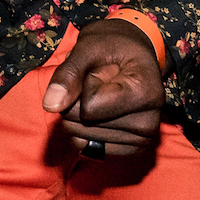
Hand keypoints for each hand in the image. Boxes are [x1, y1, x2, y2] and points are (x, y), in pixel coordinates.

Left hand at [41, 19, 164, 156]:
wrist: (130, 55)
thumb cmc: (111, 47)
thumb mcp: (87, 48)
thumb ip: (68, 74)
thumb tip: (50, 106)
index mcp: (147, 94)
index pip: (89, 107)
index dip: (84, 85)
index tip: (103, 70)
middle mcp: (149, 124)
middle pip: (82, 124)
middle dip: (77, 100)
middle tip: (99, 82)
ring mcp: (141, 142)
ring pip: (80, 136)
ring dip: (78, 115)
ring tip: (101, 95)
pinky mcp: (129, 152)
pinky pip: (86, 149)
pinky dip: (82, 130)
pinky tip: (99, 113)